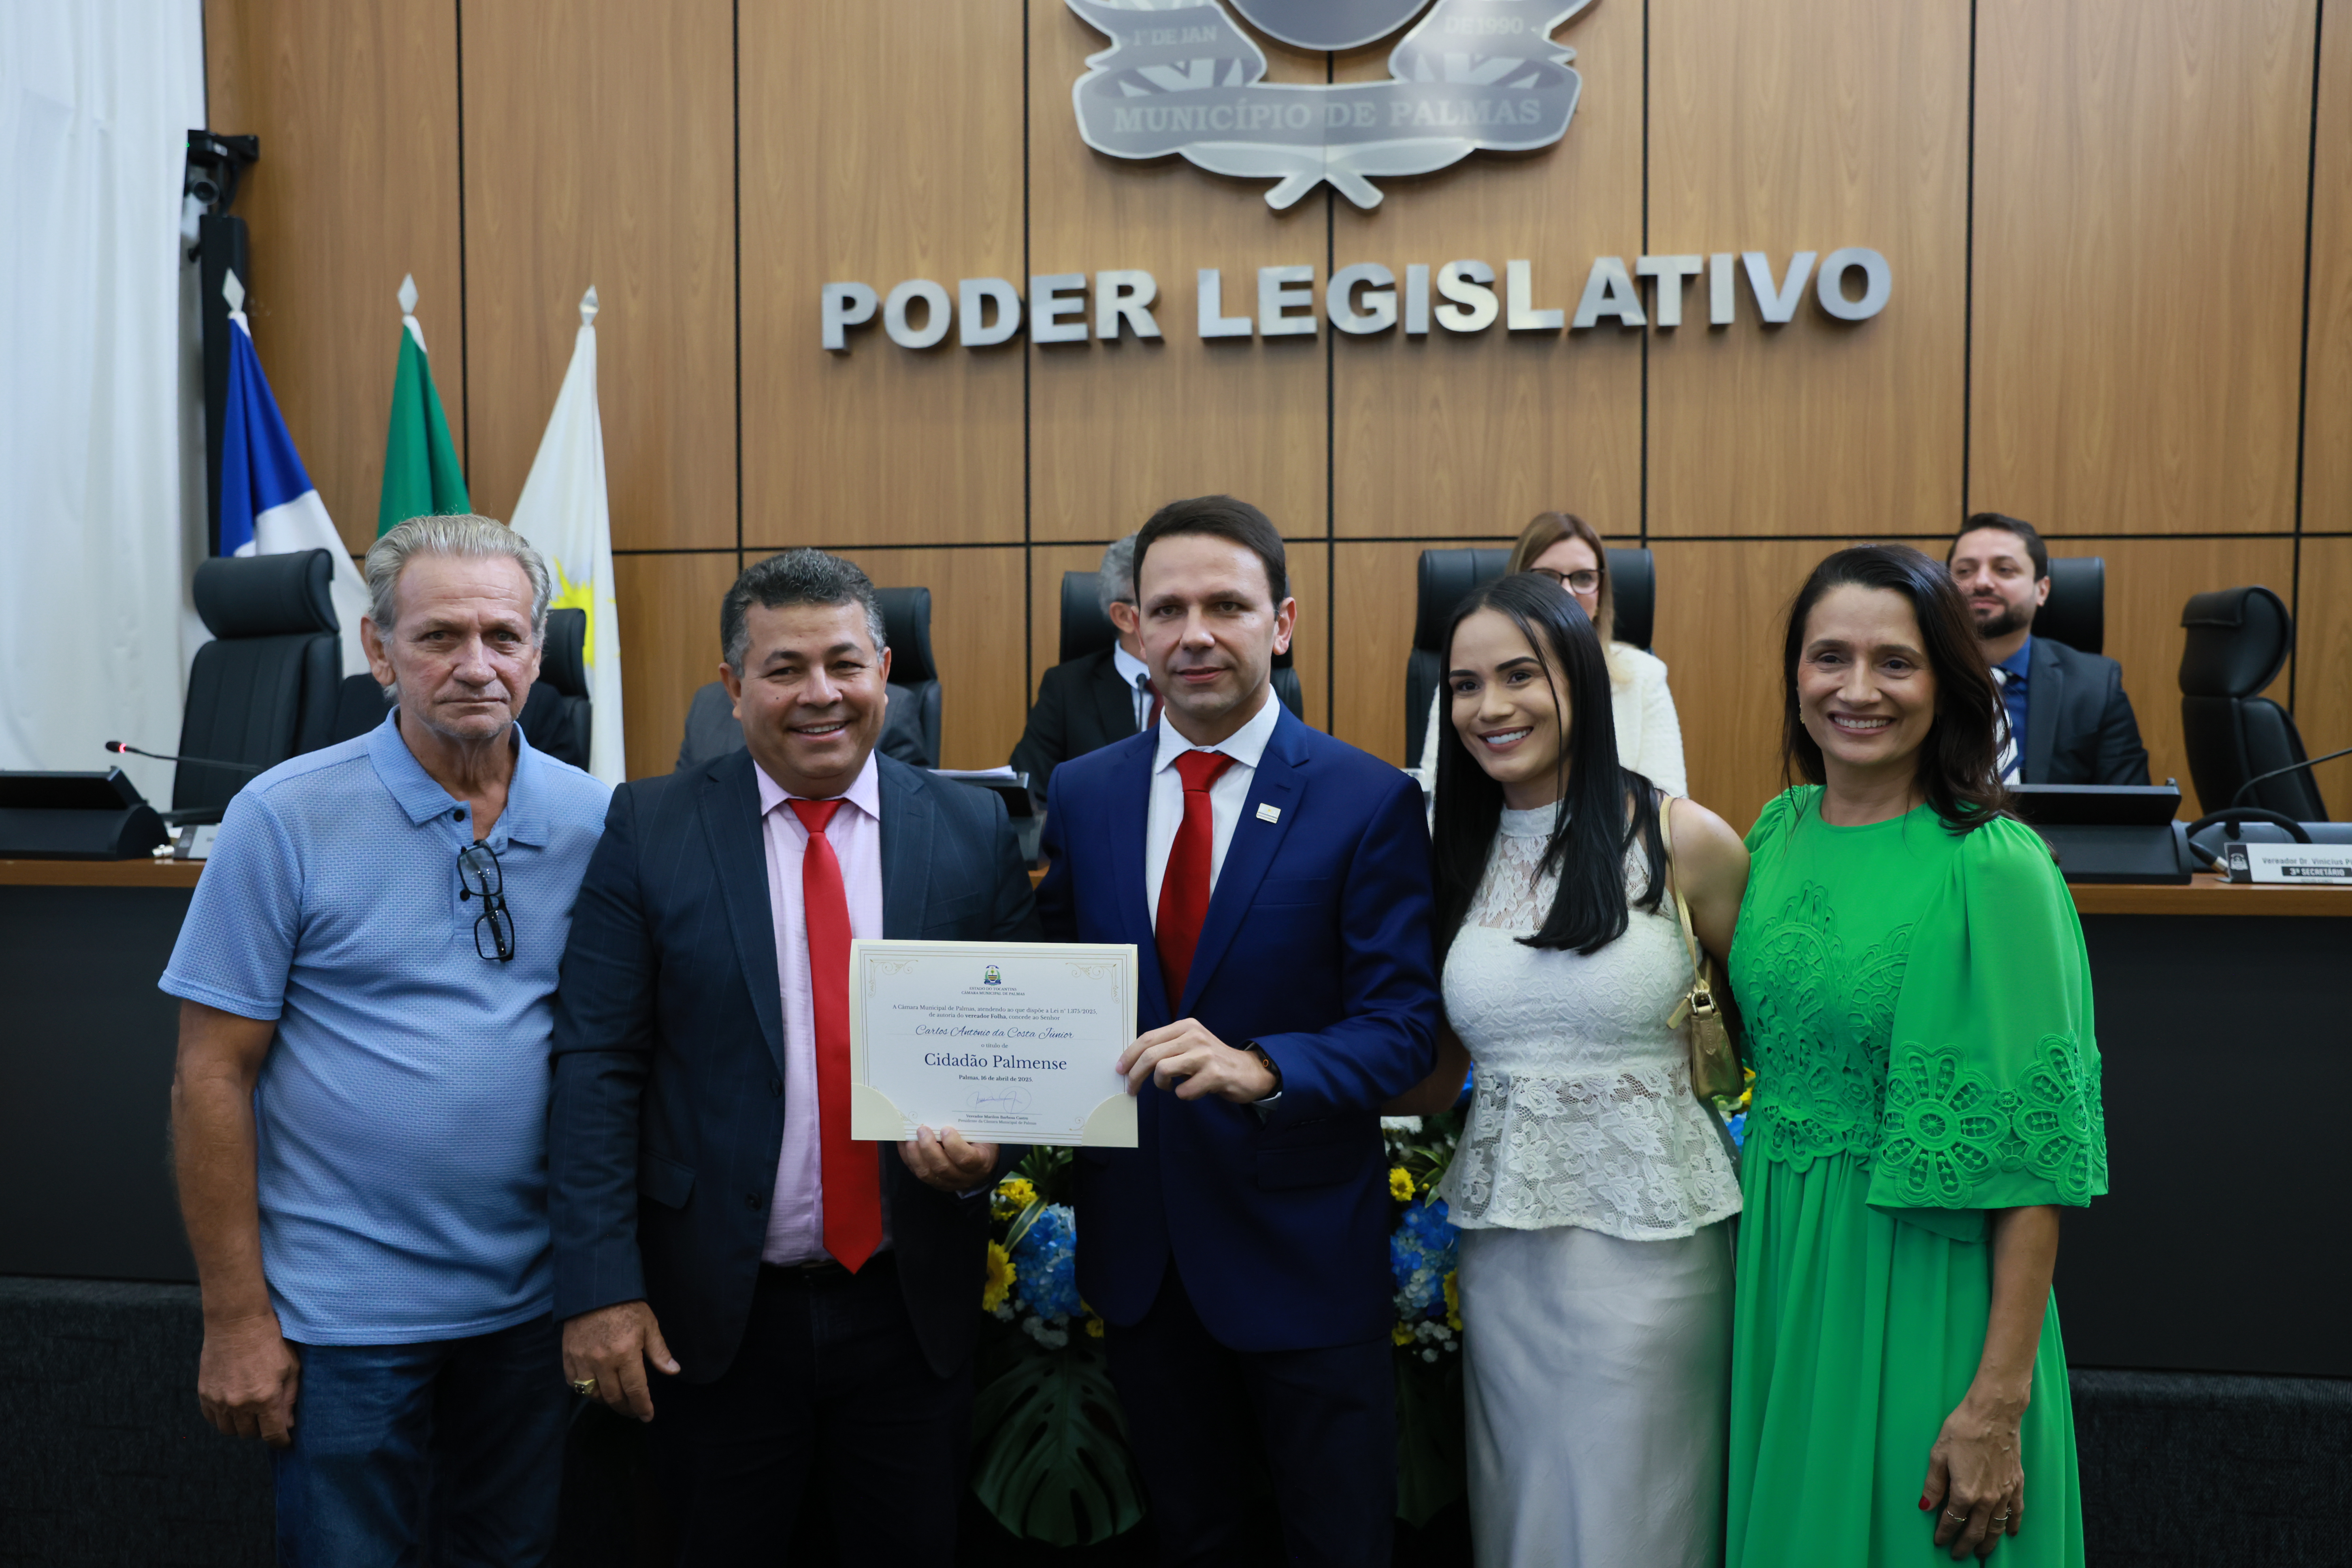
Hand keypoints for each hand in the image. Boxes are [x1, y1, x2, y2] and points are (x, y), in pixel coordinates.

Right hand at [196, 1310, 300, 1446]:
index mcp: (265, 1398)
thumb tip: (289, 1424)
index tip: (284, 1441)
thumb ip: (290, 1399)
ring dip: (241, 1426)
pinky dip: (223, 1418)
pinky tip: (233, 1406)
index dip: (280, 1441)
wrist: (237, 1322)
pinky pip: (212, 1419)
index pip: (272, 1435)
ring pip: (229, 1430)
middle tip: (268, 1417)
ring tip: (251, 1411)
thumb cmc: (270, 1342)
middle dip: (262, 1429)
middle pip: (249, 1434)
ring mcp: (219, 1400)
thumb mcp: (291, 1367)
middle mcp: (240, 1404)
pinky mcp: (204, 1393)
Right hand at [562, 1300, 679, 1422]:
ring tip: (617, 1400)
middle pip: (614, 1396)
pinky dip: (585, 1390)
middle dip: (626, 1407)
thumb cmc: (626, 1306)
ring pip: (593, 1394)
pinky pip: (573, 1383)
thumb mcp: (649, 1325)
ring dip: (606, 1401)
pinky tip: (595, 1389)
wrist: (595, 1288)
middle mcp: (602, 1361)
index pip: (635, 1390)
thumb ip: (659, 1351)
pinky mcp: (568, 1356)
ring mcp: (582, 1360)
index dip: (642, 1406)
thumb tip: (673, 1371)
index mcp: (626, 1353)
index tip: (647, 1416)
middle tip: (633, 1410)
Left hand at [901, 1125, 998, 1192]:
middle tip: (922, 1129)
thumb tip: (945, 1112)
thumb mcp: (983, 1137)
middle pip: (942, 1167)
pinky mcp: (933, 1182)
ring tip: (910, 1138)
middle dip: (929, 1147)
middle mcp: (962, 1177)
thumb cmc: (981, 1146)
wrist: (981, 1168)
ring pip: (926, 1173)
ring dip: (915, 1154)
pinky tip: (905, 1143)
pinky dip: (908, 1157)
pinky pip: (917, 1172)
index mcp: (979, 1164)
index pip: (966, 1159)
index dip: (954, 1145)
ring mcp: (946, 1183)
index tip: (946, 1129)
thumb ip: (969, 1129)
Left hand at [1118, 1019, 1276, 1102]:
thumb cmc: (1213, 1062)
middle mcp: (1194, 1036)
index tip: (1120, 1070)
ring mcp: (1205, 1054)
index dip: (1129, 1055)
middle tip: (1131, 1089)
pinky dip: (1183, 1094)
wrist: (1249, 1071)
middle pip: (1150, 1054)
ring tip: (1169, 1087)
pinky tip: (1191, 1091)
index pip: (1147, 1038)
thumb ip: (1167, 1048)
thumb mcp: (1190, 1046)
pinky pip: (1184, 1090)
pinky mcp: (1215, 1073)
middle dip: (1135, 1075)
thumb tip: (1134, 1062)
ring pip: (1163, 1070)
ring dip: (1160, 1084)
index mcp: (1186, 1026)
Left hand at [1921, 1390, 2026, 1558]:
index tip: (1939, 1542)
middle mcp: (1987, 1498)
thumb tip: (1925, 1506)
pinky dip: (2013, 1525)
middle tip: (1958, 1555)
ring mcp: (2004, 1492)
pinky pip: (2016, 1512)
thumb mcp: (1938, 1455)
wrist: (1993, 1414)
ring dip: (1988, 1543)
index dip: (1944, 1534)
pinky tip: (2010, 1533)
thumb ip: (1933, 1484)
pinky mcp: (2017, 1483)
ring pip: (1997, 1527)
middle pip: (1976, 1531)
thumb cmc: (1963, 1429)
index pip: (1952, 1521)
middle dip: (1965, 1546)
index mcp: (1965, 1492)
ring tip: (1981, 1553)